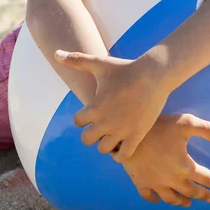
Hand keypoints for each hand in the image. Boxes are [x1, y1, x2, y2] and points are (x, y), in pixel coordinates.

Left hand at [54, 49, 168, 160]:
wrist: (153, 74)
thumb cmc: (125, 68)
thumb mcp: (99, 63)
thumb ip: (76, 60)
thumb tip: (56, 53)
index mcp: (95, 107)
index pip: (78, 122)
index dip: (83, 118)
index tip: (92, 112)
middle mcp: (106, 122)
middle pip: (87, 140)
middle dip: (91, 134)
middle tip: (101, 126)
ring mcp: (121, 131)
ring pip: (104, 150)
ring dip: (106, 143)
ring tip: (113, 134)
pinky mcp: (137, 136)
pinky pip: (123, 157)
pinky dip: (120, 155)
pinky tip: (123, 144)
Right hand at [122, 114, 209, 206]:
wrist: (128, 134)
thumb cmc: (158, 126)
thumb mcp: (185, 122)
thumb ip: (208, 130)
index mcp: (185, 167)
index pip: (208, 178)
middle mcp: (172, 180)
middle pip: (191, 192)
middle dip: (203, 195)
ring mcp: (156, 183)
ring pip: (172, 198)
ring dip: (182, 202)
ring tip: (187, 202)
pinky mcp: (140, 182)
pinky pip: (149, 196)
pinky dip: (155, 199)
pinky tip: (158, 199)